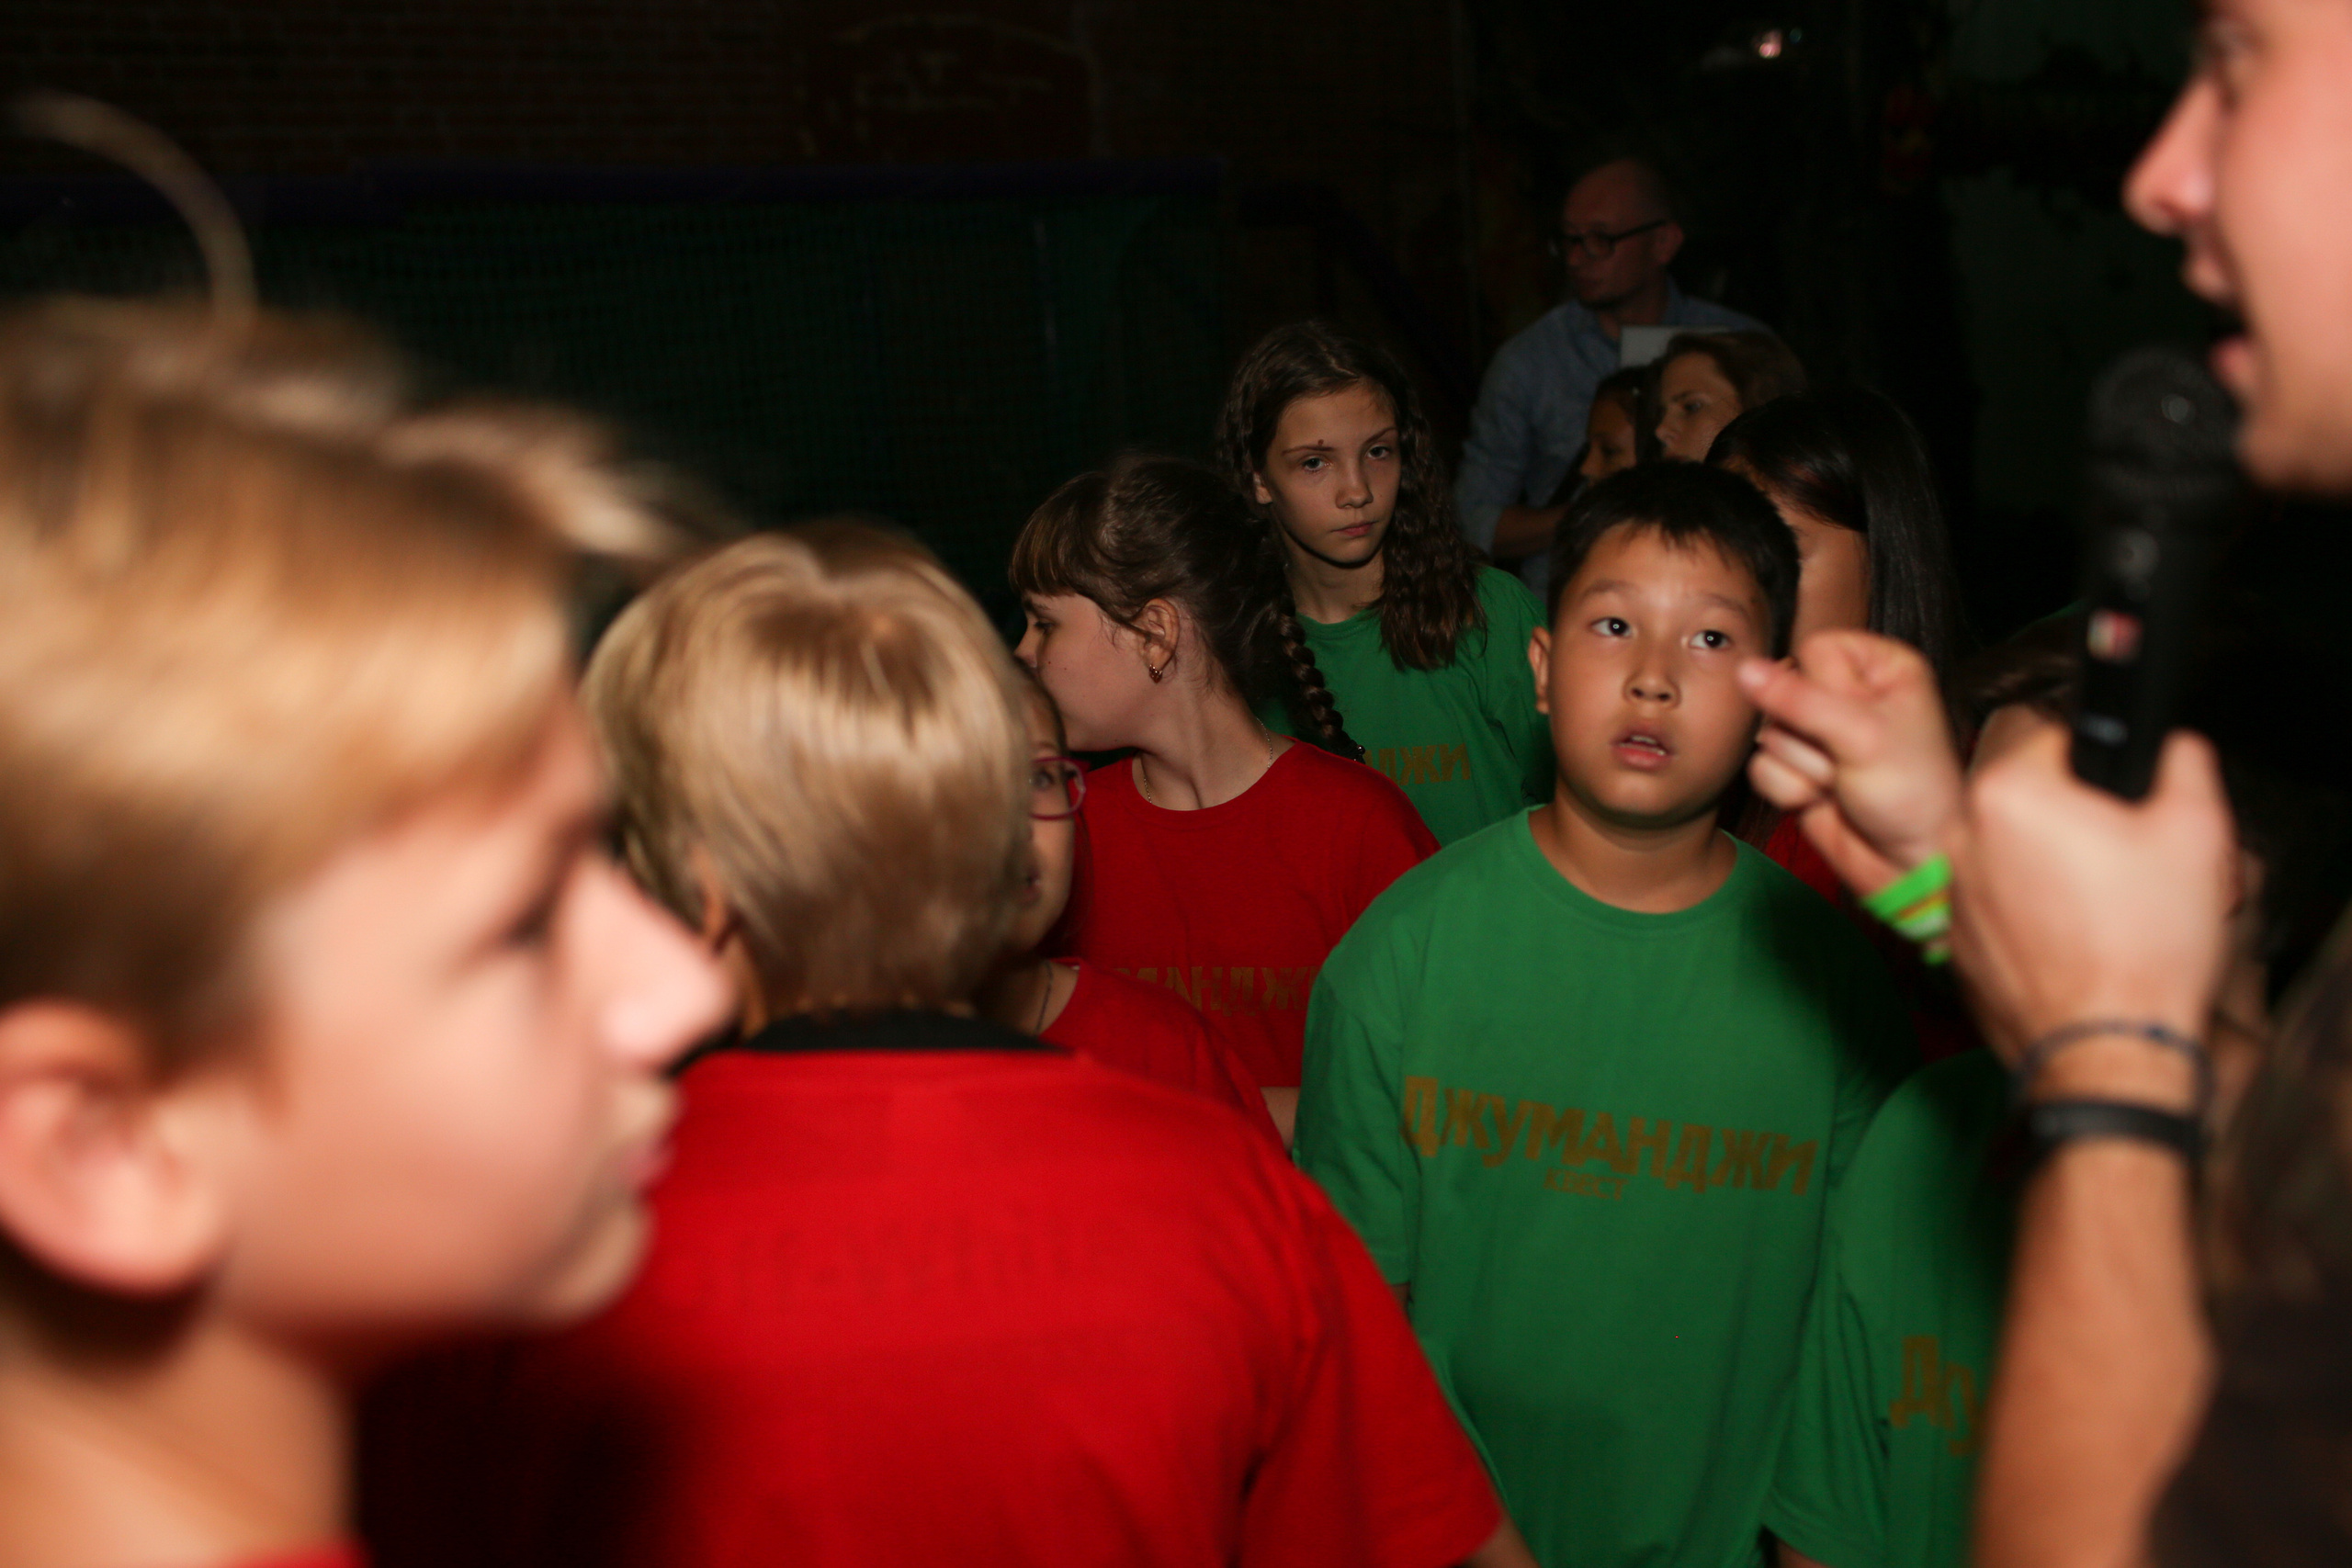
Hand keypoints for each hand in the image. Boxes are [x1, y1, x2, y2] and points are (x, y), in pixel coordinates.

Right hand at [1737, 631, 1962, 895]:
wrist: (1910, 863)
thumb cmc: (1913, 794)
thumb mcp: (1860, 735)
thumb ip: (1798, 700)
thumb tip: (1746, 670)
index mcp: (1881, 668)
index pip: (1815, 649)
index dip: (1821, 687)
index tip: (1852, 718)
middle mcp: (1850, 695)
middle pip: (1784, 691)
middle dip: (1810, 734)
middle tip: (1848, 758)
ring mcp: (1821, 734)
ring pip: (1770, 731)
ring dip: (1803, 766)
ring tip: (1842, 782)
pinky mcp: (1799, 769)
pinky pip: (1762, 766)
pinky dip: (1790, 789)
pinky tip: (1825, 799)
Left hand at [1951, 725, 2234, 1071]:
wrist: (2108, 1048)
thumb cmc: (2144, 949)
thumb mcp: (2196, 832)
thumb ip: (2180, 762)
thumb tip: (2169, 748)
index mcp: (2008, 794)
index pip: (2050, 737)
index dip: (2098, 765)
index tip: (2122, 799)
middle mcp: (1961, 837)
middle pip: (2025, 795)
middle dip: (2072, 815)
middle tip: (2121, 855)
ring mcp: (1952, 892)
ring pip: (2008, 850)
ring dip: (2047, 862)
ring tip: (2101, 903)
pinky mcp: (1954, 939)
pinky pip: (1995, 901)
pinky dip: (2028, 909)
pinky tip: (2074, 936)